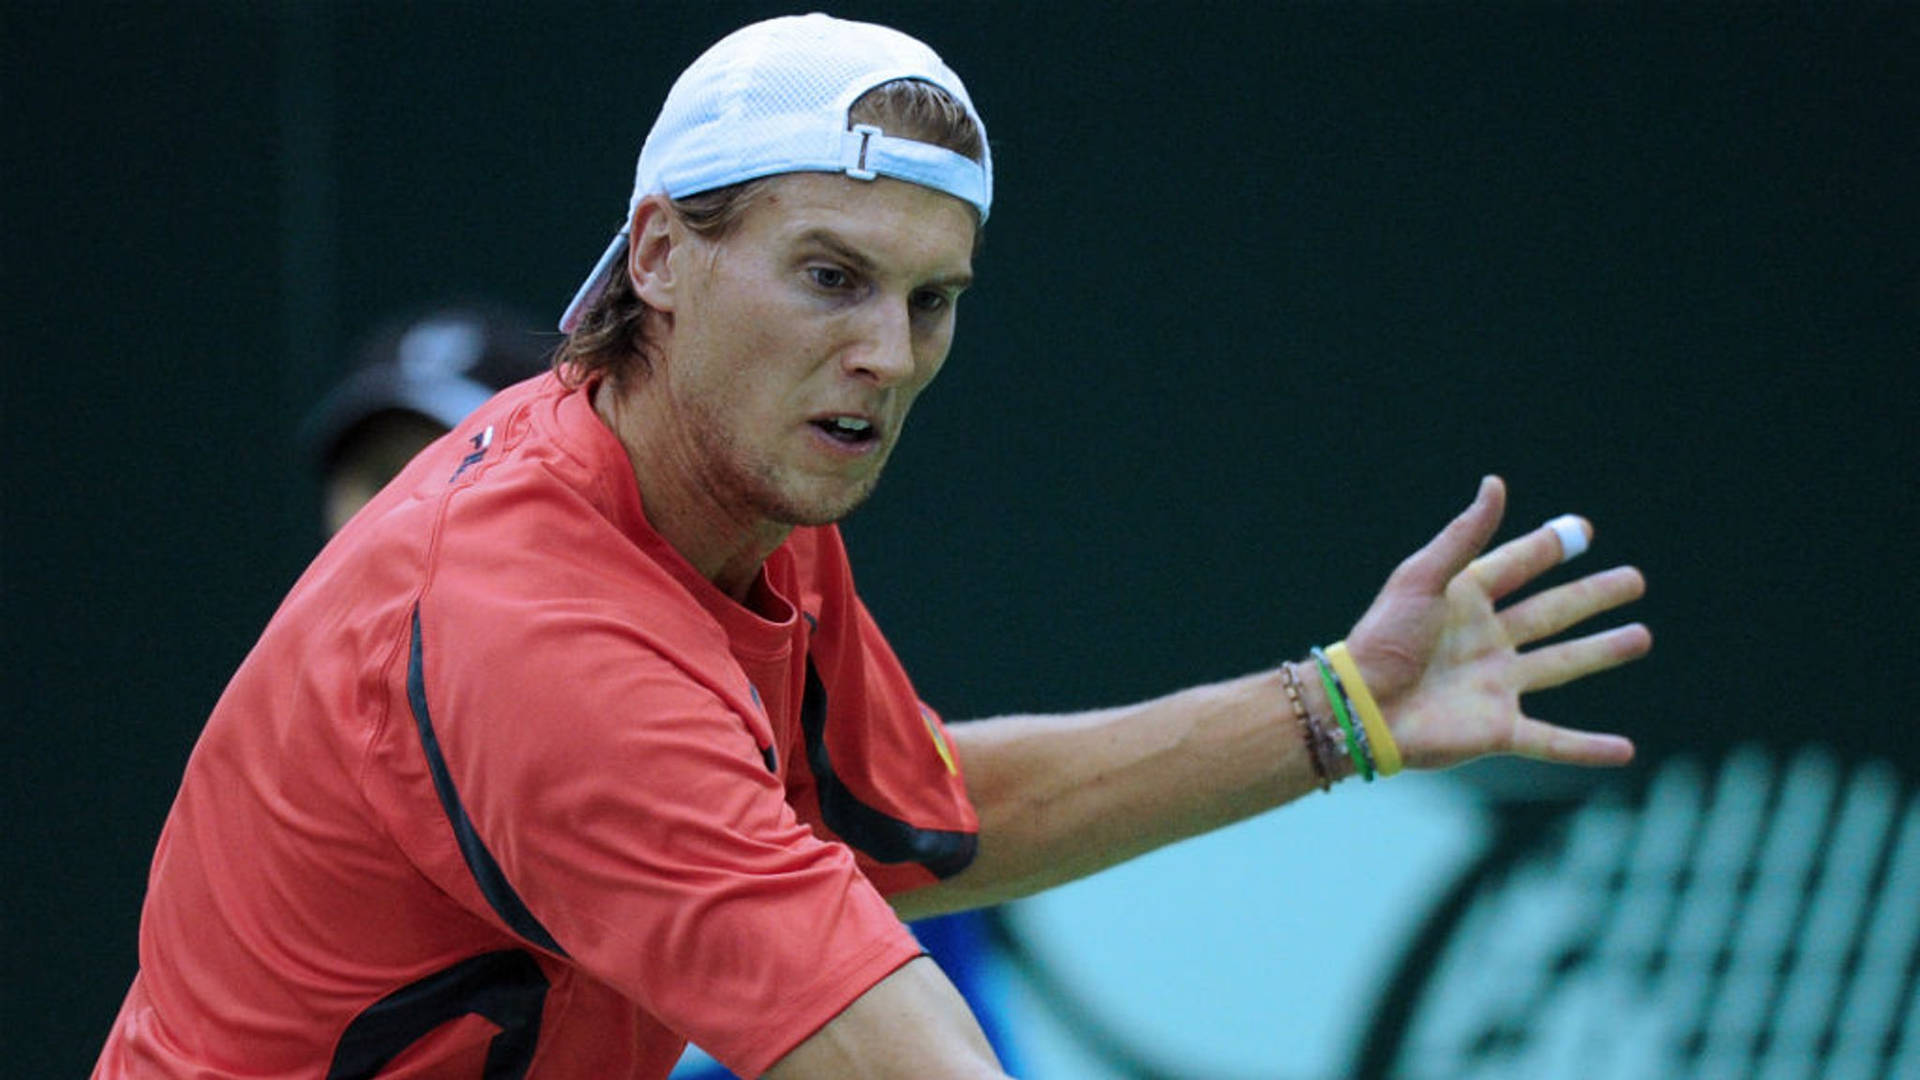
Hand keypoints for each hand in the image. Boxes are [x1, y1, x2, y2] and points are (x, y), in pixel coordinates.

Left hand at [1342, 476, 1650, 770]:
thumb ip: (1464, 536)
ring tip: (1641, 637)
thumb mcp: (1422, 578)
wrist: (1360, 706)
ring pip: (1561, 665)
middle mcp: (1485, 641)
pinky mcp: (1497, 730)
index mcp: (1464, 601)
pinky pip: (1552, 741)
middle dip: (1592, 596)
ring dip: (1602, 652)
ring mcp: (1494, 686)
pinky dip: (1588, 748)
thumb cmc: (1383, 638)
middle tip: (1633, 580)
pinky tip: (1625, 751)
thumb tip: (1495, 483)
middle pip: (1551, 613)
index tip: (1582, 529)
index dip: (1547, 549)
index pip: (1515, 567)